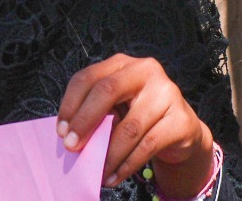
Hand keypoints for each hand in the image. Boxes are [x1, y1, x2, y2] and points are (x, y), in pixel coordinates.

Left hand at [58, 54, 216, 192]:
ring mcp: (167, 93)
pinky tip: (114, 176)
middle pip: (107, 91)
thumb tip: (69, 136)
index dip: (71, 104)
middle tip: (71, 147)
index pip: (89, 77)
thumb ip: (96, 112)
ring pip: (129, 127)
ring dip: (108, 154)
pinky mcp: (181, 120)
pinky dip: (126, 165)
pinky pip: (148, 146)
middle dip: (85, 122)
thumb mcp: (116, 105)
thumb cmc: (139, 114)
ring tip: (96, 172)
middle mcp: (146, 71)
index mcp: (122, 63)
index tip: (60, 130)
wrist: (181, 129)